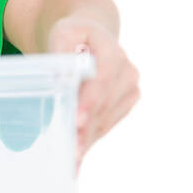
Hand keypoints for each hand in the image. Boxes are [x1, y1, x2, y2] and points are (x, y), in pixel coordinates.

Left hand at [46, 16, 140, 173]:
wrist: (93, 38)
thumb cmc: (75, 36)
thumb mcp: (64, 32)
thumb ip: (62, 48)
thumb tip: (62, 75)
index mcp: (112, 52)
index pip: (102, 79)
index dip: (90, 101)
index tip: (77, 120)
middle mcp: (127, 72)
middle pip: (104, 105)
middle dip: (85, 129)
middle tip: (69, 151)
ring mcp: (130, 89)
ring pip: (106, 119)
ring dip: (88, 139)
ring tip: (70, 161)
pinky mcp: (126, 103)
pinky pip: (107, 125)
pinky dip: (91, 139)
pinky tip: (77, 156)